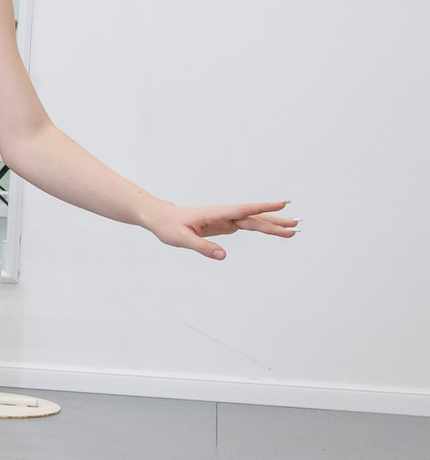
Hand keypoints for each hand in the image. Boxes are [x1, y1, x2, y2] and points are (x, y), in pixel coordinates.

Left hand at [142, 199, 296, 259]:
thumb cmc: (170, 227)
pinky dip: (263, 228)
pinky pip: (249, 226)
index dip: (262, 207)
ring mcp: (227, 219)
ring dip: (274, 225)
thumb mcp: (182, 239)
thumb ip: (202, 247)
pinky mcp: (227, 225)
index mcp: (215, 214)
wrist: (163, 218)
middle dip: (275, 222)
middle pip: (254, 218)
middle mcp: (224, 214)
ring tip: (295, 229)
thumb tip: (223, 257)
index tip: (281, 203)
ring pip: (254, 221)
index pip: (242, 210)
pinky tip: (277, 230)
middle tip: (297, 225)